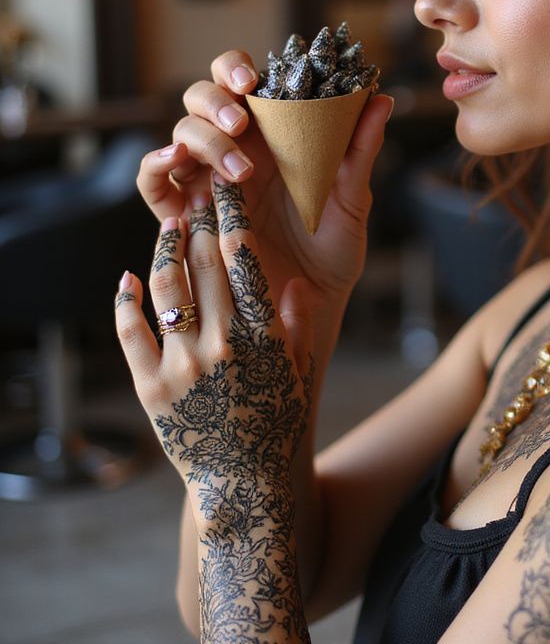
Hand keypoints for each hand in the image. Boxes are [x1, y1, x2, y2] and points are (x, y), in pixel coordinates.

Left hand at [116, 175, 315, 520]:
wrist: (245, 483)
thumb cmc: (278, 422)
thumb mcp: (302, 371)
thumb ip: (298, 323)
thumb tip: (292, 280)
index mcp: (262, 335)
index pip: (243, 259)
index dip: (233, 216)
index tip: (228, 188)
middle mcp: (221, 343)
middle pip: (202, 264)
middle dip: (199, 221)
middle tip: (197, 196)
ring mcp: (182, 365)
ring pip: (166, 288)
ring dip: (164, 249)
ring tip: (169, 226)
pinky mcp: (150, 387)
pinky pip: (131, 333)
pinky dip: (126, 299)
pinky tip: (129, 277)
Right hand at [136, 50, 393, 359]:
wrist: (312, 304)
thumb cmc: (334, 248)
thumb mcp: (352, 198)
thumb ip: (361, 149)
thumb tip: (384, 99)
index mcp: (272, 135)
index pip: (242, 83)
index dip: (237, 69)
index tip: (253, 80)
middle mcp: (233, 148)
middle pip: (203, 98)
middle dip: (215, 100)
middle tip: (240, 123)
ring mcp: (204, 177)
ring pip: (181, 132)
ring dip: (202, 138)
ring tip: (238, 168)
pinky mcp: (182, 213)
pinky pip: (153, 180)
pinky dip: (155, 164)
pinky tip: (173, 160)